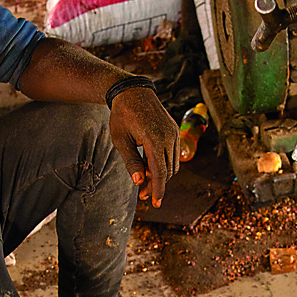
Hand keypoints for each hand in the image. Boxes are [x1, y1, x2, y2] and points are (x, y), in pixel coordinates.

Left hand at [107, 85, 179, 206]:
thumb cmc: (122, 116)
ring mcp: (174, 133)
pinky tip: (151, 167)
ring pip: (172, 164)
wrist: (133, 92)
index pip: (160, 171)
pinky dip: (164, 163)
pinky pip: (173, 154)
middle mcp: (168, 136)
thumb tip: (139, 181)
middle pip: (167, 171)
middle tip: (142, 195)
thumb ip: (131, 161)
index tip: (156, 204)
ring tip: (145, 181)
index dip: (158, 190)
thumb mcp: (121, 140)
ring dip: (161, 175)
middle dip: (157, 184)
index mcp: (154, 139)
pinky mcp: (174, 131)